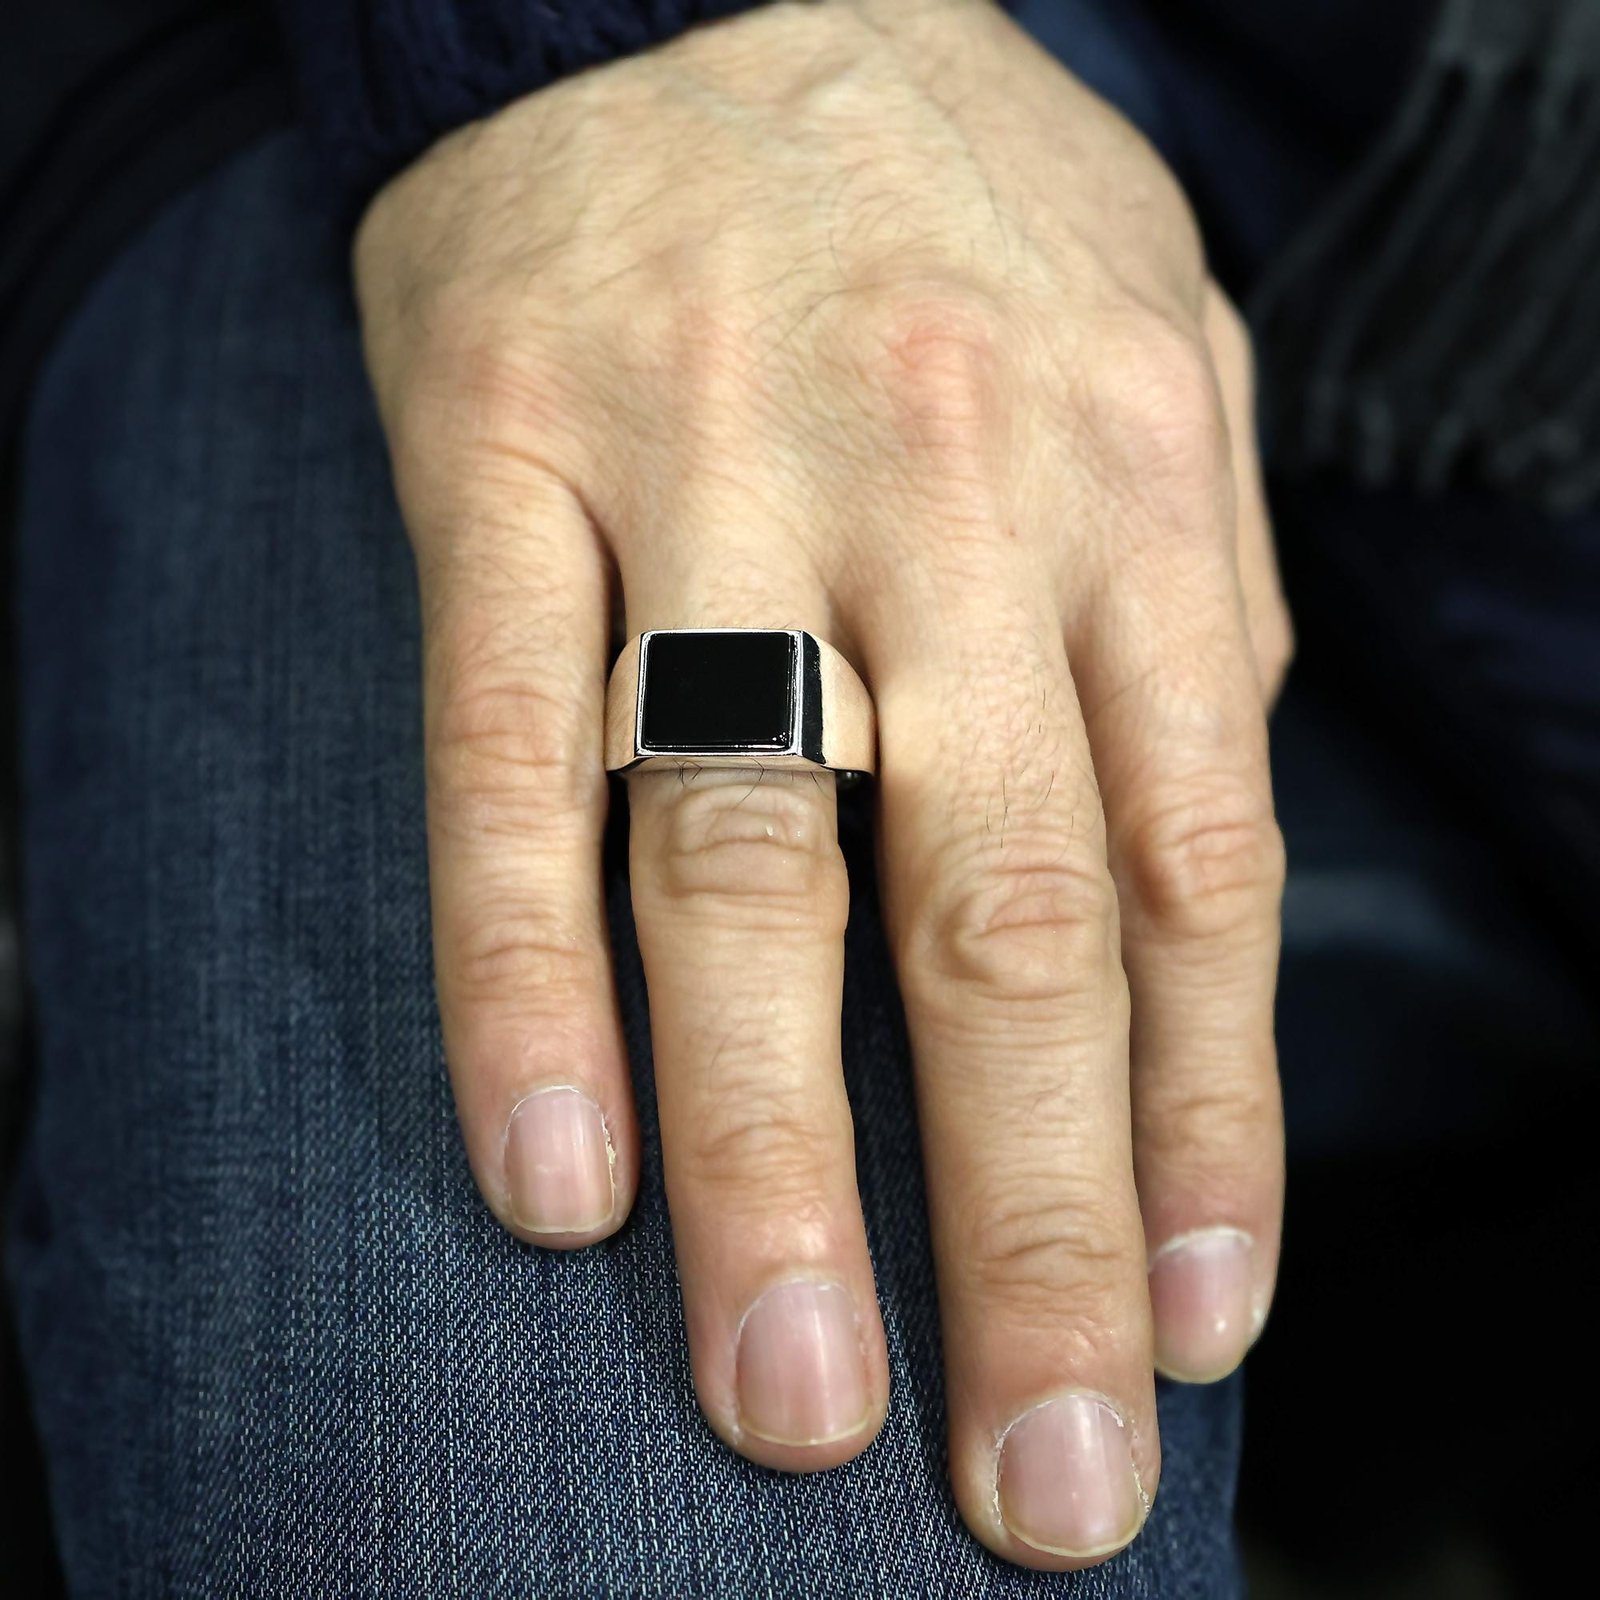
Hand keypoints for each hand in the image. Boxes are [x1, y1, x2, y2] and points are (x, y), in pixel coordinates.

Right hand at [355, 0, 1288, 1568]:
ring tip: (789, 1395)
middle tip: (1030, 1475)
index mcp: (1126, 490)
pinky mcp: (510, 465)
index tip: (1195, 1339)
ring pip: (751, 870)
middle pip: (997, 922)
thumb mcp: (1153, 374)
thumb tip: (1189, 901)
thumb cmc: (958, 217)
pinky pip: (506, 753)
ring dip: (775, 1158)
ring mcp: (713, 488)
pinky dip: (524, 974)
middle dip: (1028, 1227)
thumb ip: (1181, 631)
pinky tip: (552, 1173)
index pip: (1193, 876)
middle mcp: (939, 506)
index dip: (1204, 1132)